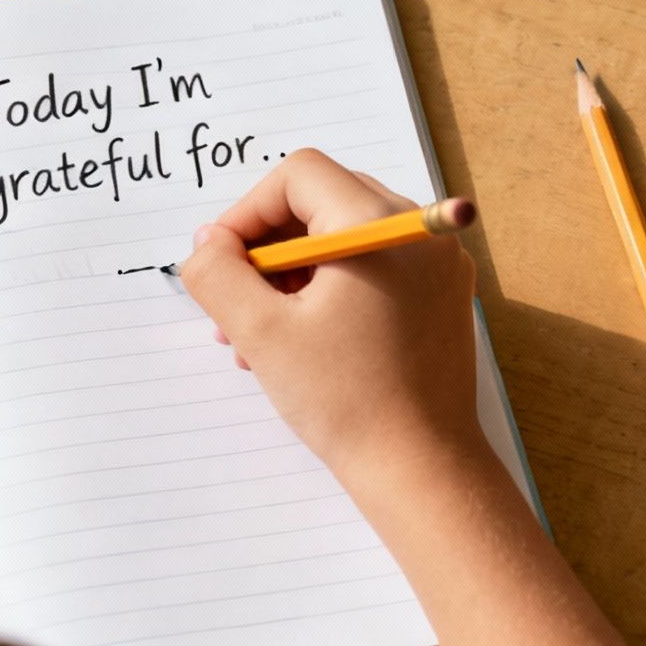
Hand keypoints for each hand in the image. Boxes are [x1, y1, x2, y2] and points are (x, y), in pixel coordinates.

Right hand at [176, 149, 483, 490]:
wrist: (420, 469)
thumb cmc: (347, 402)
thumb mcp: (261, 332)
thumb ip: (218, 274)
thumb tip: (206, 244)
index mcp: (379, 226)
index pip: (298, 176)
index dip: (246, 212)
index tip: (220, 261)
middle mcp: (417, 232)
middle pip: (321, 202)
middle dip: (266, 247)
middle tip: (233, 299)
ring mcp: (436, 265)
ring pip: (343, 239)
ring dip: (290, 273)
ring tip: (256, 334)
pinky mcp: (439, 298)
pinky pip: (371, 269)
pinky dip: (327, 290)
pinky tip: (297, 343)